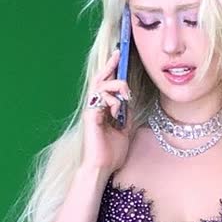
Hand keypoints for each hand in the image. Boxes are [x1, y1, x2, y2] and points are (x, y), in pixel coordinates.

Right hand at [83, 44, 131, 173]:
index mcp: (102, 109)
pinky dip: (113, 101)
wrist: (102, 167)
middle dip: (110, 65)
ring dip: (117, 86)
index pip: (106, 84)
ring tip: (125, 96)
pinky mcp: (90, 115)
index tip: (119, 57)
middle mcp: (95, 107)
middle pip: (100, 78)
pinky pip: (101, 98)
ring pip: (101, 85)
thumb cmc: (111, 153)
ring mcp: (91, 110)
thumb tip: (131, 104)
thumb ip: (126, 116)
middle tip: (118, 54)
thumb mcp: (125, 131)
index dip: (111, 70)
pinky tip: (117, 111)